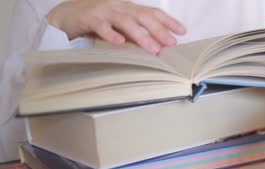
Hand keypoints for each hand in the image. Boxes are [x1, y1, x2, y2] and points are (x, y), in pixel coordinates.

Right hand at [47, 0, 185, 53]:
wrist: (64, 15)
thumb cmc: (96, 21)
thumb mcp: (119, 26)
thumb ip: (136, 34)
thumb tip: (159, 46)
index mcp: (128, 8)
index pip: (152, 12)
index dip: (168, 20)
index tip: (183, 31)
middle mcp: (118, 6)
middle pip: (142, 16)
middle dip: (159, 29)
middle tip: (171, 43)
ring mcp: (103, 11)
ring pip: (125, 21)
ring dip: (140, 35)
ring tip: (153, 48)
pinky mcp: (87, 18)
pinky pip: (101, 26)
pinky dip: (110, 34)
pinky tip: (119, 43)